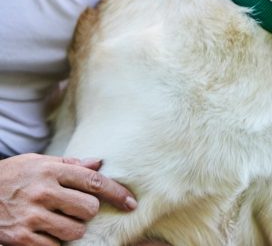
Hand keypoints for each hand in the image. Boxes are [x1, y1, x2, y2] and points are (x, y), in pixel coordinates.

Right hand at [0, 153, 136, 245]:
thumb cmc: (11, 176)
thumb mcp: (37, 162)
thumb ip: (69, 164)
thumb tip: (99, 163)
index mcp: (51, 170)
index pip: (94, 181)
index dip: (116, 193)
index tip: (131, 202)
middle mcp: (43, 192)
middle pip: (88, 209)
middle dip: (88, 212)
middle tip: (75, 209)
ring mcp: (31, 217)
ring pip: (75, 231)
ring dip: (72, 229)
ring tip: (58, 221)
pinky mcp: (20, 238)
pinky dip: (54, 242)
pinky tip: (44, 232)